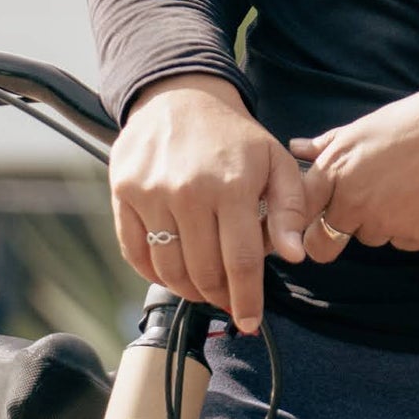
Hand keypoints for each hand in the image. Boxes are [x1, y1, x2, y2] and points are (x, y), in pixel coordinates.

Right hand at [112, 73, 314, 331]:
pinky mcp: (124, 192)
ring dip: (187, 289)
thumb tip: (294, 256)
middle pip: (203, 271)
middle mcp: (189, 191)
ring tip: (203, 288)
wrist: (181, 96)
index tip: (249, 322)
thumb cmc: (235, 137)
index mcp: (233, 185)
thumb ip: (290, 209)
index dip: (246, 299)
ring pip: (168, 268)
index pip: (241, 261)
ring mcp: (152, 192)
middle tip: (228, 300)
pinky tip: (172, 273)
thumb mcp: (277, 162)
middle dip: (219, 296)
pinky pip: (135, 252)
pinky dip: (153, 273)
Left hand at [291, 84, 418, 260]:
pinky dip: (410, 227)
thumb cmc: (412, 125)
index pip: (296, 217)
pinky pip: (402, 241)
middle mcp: (354, 205)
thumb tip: (297, 148)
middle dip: (333, 236)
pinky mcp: (415, 237)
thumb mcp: (362, 128)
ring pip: (369, 238)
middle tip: (358, 210)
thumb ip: (326, 146)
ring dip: (379, 223)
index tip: (308, 219)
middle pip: (326, 244)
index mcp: (335, 174)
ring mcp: (385, 225)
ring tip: (402, 189)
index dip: (299, 222)